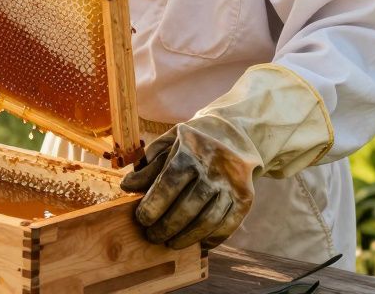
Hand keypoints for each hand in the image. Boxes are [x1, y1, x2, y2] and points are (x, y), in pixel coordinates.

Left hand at [120, 121, 256, 249]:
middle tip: (152, 236)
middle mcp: (215, 167)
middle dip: (166, 227)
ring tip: (171, 243)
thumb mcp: (170, 141)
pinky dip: (212, 238)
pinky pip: (228, 224)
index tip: (141, 219)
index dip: (153, 206)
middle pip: (188, 206)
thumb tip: (127, 186)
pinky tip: (198, 243)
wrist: (236, 130)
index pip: (169, 184)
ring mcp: (233, 184)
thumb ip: (149, 164)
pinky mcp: (247, 197)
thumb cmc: (194, 140)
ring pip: (208, 220)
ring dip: (187, 237)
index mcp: (191, 150)